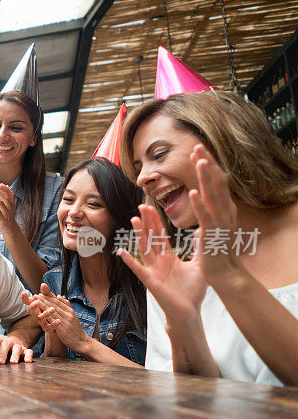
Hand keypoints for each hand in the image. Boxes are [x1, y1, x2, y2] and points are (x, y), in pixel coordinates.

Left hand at [0, 183, 18, 233]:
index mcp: (12, 204)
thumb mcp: (8, 205)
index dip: (6, 189)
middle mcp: (10, 208)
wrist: (9, 228)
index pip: (10, 194)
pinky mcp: (2, 219)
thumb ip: (6, 195)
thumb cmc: (7, 214)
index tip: (0, 184)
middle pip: (5, 198)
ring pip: (0, 204)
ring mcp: (6, 213)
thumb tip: (6, 185)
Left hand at [0, 334, 30, 363]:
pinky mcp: (26, 349)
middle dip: (2, 354)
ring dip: (15, 355)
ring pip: (17, 348)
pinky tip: (27, 361)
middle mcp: (8, 342)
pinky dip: (29, 356)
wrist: (16, 340)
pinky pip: (29, 351)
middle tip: (0, 362)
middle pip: (5, 345)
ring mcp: (17, 345)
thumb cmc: (2, 348)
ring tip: (13, 362)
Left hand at [30, 291, 91, 354]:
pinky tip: (40, 314)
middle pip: (55, 305)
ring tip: (36, 302)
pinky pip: (53, 322)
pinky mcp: (63, 330)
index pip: (58, 302)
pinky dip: (47, 317)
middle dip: (44, 299)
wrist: (82, 342)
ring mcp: (66, 322)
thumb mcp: (73, 316)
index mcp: (70, 311)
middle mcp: (68, 315)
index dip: (49, 297)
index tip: (41, 293)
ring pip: (53, 312)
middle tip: (36, 295)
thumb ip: (66, 306)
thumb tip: (59, 295)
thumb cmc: (75, 329)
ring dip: (44, 306)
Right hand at [118, 204, 206, 327]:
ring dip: (139, 234)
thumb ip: (200, 249)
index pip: (161, 235)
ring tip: (134, 219)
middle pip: (151, 237)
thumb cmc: (193, 291)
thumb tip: (205, 232)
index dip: (156, 221)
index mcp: (169, 256)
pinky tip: (122, 252)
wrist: (189, 311)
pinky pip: (138, 269)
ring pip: (145, 248)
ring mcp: (153, 270)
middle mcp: (158, 261)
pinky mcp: (150, 280)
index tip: (151, 207)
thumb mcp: (200, 265)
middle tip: (142, 206)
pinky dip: (130, 261)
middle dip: (147, 222)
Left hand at [188, 145, 245, 284]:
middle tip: (198, 146)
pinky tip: (193, 192)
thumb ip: (209, 213)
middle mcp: (225, 211)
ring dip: (206, 178)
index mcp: (223, 208)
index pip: (216, 181)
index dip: (208, 165)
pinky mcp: (213, 234)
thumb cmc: (217, 249)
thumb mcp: (213, 225)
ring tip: (199, 161)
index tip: (198, 150)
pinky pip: (205, 216)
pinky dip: (199, 204)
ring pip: (213, 195)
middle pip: (216, 182)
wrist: (225, 272)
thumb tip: (203, 202)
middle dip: (207, 164)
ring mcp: (220, 221)